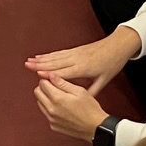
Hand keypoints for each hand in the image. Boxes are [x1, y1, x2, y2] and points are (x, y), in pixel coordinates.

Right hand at [25, 27, 139, 96]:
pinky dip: (49, 55)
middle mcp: (77, 59)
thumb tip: (83, 100)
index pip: (64, 72)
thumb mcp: (104, 80)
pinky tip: (41, 56)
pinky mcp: (76, 50)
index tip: (38, 75)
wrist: (118, 45)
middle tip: (27, 66)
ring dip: (42, 59)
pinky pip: (60, 53)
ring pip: (56, 57)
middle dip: (40, 64)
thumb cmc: (112, 63)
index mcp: (84, 68)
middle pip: (56, 62)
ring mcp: (76, 53)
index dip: (50, 74)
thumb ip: (92, 90)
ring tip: (30, 61)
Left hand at [34, 71, 108, 142]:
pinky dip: (49, 108)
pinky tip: (61, 108)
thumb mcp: (79, 91)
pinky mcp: (53, 125)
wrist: (95, 127)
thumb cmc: (90, 109)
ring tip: (59, 97)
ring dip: (45, 98)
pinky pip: (45, 113)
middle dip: (43, 87)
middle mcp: (51, 109)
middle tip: (54, 87)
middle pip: (37, 93)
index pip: (42, 84)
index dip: (47, 79)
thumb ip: (63, 83)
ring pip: (39, 103)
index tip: (53, 80)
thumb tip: (51, 76)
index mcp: (57, 98)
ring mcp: (51, 119)